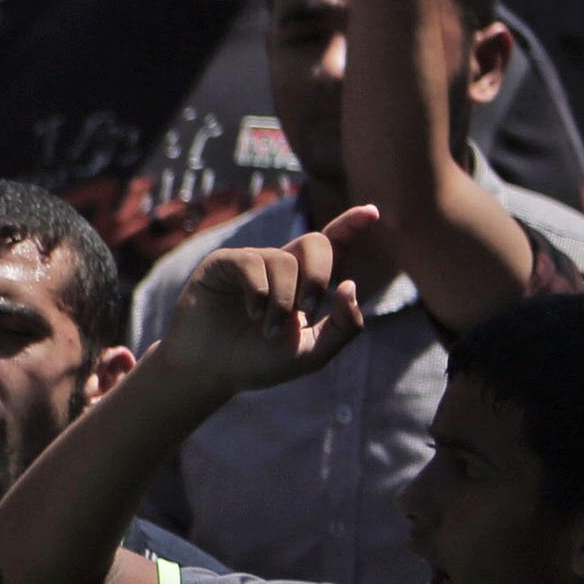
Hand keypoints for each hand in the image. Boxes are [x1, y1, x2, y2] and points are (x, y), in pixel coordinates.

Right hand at [158, 205, 384, 391]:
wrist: (210, 371)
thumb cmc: (257, 362)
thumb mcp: (313, 353)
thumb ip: (344, 326)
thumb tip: (350, 284)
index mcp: (304, 284)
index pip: (333, 246)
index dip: (351, 226)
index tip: (373, 212)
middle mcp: (280, 267)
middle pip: (315, 244)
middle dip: (318, 275)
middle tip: (308, 308)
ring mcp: (251, 263)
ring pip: (284, 260)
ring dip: (283, 299)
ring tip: (267, 328)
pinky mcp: (223, 264)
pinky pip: (252, 262)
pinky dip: (258, 292)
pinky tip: (251, 313)